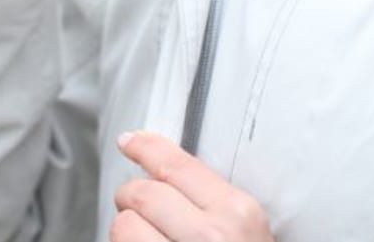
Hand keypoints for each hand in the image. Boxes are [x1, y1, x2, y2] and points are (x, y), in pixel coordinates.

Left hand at [111, 131, 274, 241]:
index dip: (145, 147)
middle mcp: (211, 234)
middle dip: (130, 197)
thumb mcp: (249, 227)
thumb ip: (215, 200)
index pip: (175, 165)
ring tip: (143, 236)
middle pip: (142, 193)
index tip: (129, 141)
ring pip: (124, 226)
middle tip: (135, 207)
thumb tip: (163, 176)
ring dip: (127, 230)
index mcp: (238, 211)